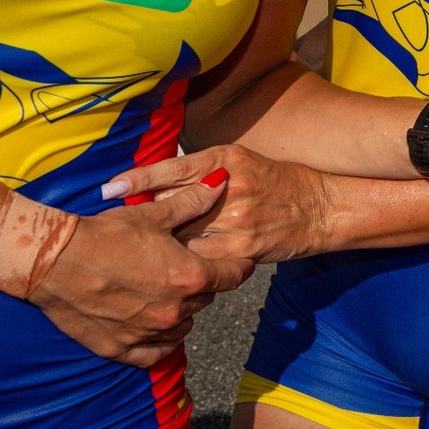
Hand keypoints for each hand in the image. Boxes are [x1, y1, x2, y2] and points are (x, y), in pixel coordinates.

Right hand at [27, 172, 250, 366]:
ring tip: (167, 292)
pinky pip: (154, 353)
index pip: (233, 276)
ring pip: (183, 326)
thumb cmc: (107, 232)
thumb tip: (220, 181)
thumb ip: (193, 201)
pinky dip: (159, 341)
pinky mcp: (120, 348)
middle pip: (206, 299)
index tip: (238, 261)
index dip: (239, 266)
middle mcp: (173, 310)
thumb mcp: (154, 213)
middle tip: (188, 268)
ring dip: (182, 311)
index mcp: (188, 276)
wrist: (56, 260)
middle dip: (203, 284)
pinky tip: (155, 327)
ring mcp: (147, 333)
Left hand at [106, 145, 334, 263]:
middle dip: (147, 217)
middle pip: (171, 204)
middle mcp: (228, 187)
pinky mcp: (242, 249)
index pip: (172, 168)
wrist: (320, 208)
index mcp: (225, 160)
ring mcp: (235, 220)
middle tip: (123, 228)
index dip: (138, 179)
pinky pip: (201, 258)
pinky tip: (174, 268)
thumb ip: (201, 172)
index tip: (109, 188)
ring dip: (162, 244)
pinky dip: (186, 262)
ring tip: (142, 253)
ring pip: (182, 235)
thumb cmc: (276, 182)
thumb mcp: (240, 162)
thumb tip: (156, 185)